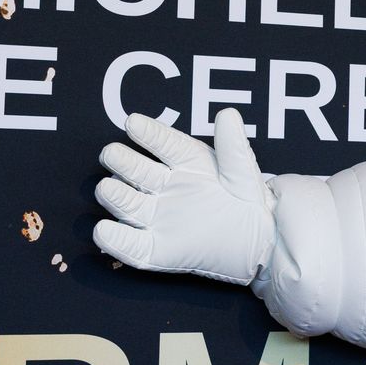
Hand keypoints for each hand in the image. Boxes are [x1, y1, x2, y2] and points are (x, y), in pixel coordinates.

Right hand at [92, 108, 274, 283]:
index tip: (132, 123)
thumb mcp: (243, 173)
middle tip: (111, 154)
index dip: (149, 134)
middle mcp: (166, 187)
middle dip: (122, 163)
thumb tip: (228, 114)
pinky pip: (132, 245)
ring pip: (128, 204)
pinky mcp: (156, 249)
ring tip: (106, 188)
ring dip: (115, 196)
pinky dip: (116, 240)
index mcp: (186, 163)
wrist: (261, 243)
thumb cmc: (249, 202)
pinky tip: (103, 230)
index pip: (164, 144)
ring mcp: (159, 218)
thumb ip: (233, 146)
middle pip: (138, 172)